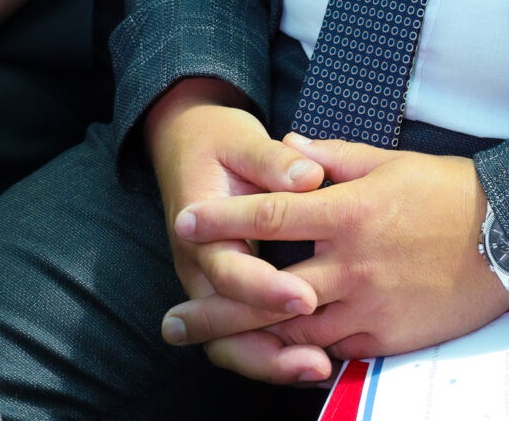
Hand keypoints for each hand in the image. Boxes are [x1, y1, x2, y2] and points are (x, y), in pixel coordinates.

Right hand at [145, 79, 330, 374]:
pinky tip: (318, 358)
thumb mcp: (241, 140)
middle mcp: (201, 266)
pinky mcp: (232, 291)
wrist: (187, 142)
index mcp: (198, 229)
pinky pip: (247, 333)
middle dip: (269, 349)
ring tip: (321, 368)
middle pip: (224, 328)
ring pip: (234, 341)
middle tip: (317, 359)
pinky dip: (276, 350)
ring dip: (274, 361)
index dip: (264, 288)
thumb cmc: (218, 141)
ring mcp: (213, 284)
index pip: (228, 271)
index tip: (304, 296)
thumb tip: (308, 176)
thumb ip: (272, 161)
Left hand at [163, 139, 508, 383]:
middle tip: (172, 319)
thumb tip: (287, 146)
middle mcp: (351, 263)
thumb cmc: (448, 191)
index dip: (226, 219)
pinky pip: (331, 351)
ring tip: (208, 343)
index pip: (273, 213)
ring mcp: (367, 306)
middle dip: (215, 307)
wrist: (508, 237)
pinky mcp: (384, 339)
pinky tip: (270, 356)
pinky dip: (298, 354)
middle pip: (268, 290)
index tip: (185, 222)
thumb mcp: (388, 161)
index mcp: (349, 211)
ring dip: (247, 338)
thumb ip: (331, 155)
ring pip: (293, 331)